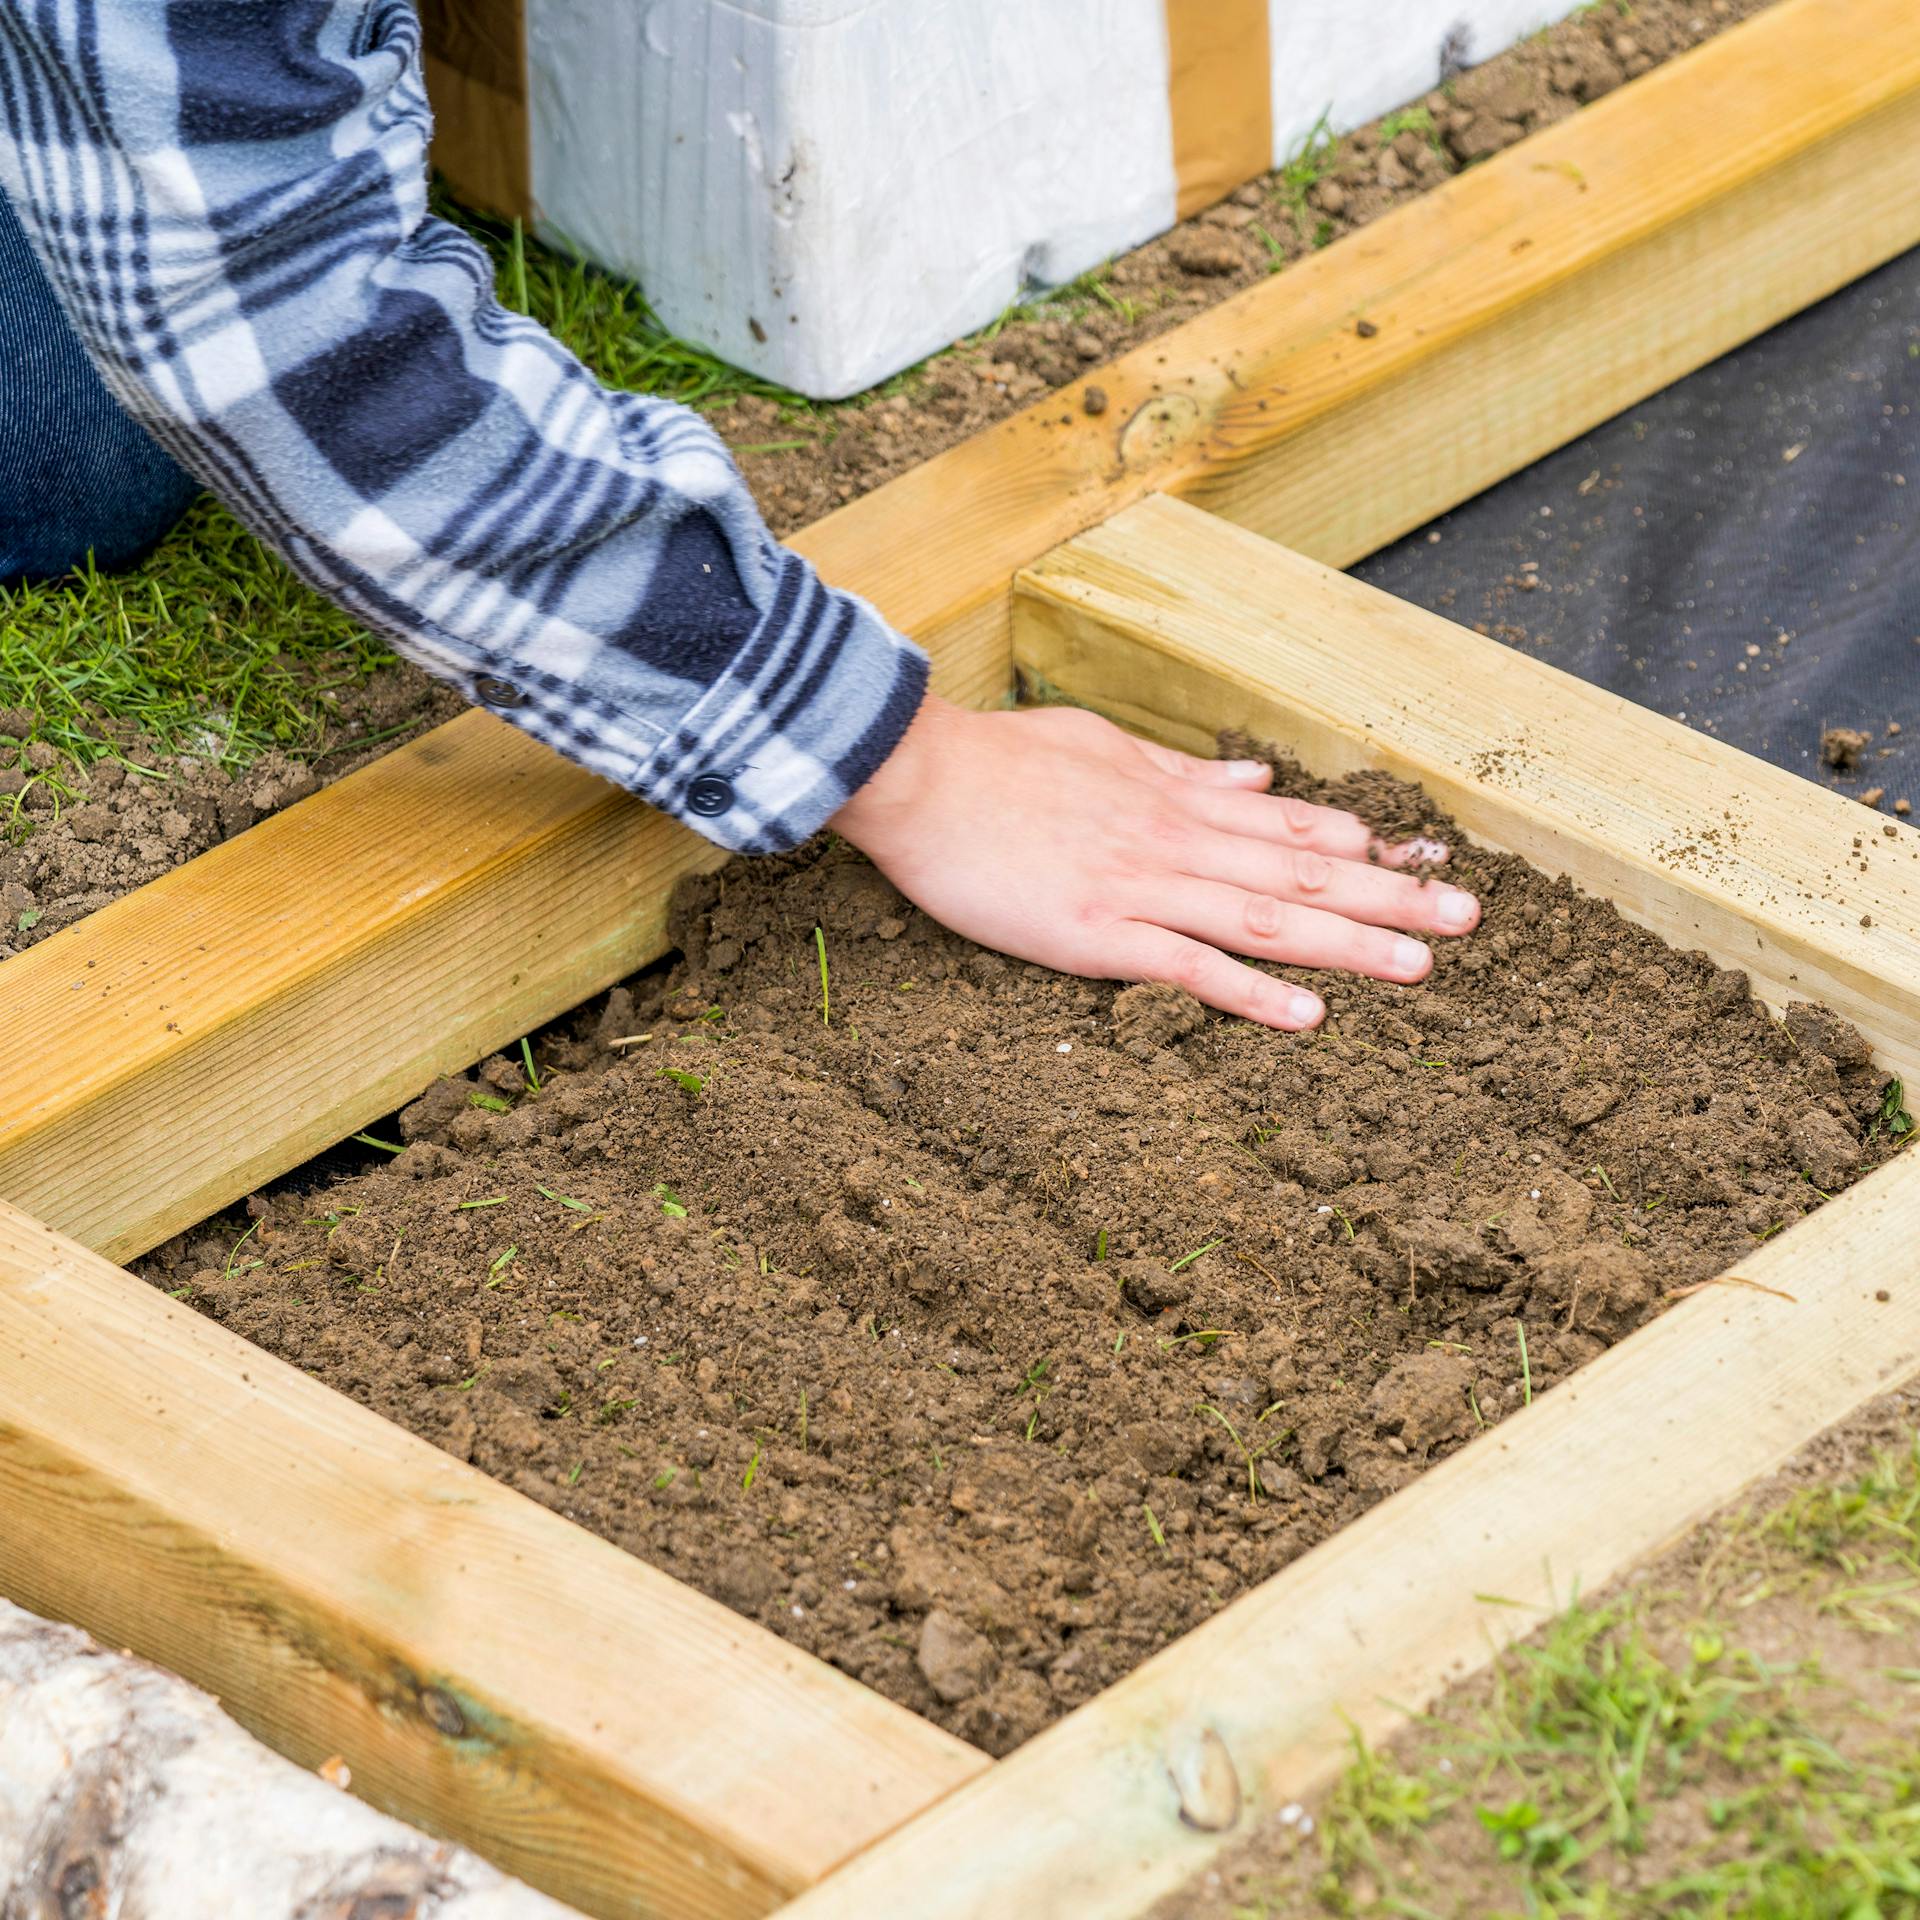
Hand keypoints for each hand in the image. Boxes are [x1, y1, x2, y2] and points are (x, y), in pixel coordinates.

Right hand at [829, 694, 1478, 1030]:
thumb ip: (1180, 772)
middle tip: (1469, 918)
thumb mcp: (1100, 747)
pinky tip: (1308, 1017)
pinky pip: (1188, 968)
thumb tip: (1254, 778)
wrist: (915, 777)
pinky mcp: (1095, 934)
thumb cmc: (997, 762)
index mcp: (1172, 800)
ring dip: (1348, 944)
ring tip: (1422, 967)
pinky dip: (1252, 993)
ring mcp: (1139, 887)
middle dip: (1389, 896)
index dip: (1361, 846)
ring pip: (1264, 917)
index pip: (1287, 824)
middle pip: (1299, 869)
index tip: (1425, 863)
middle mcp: (1174, 841)